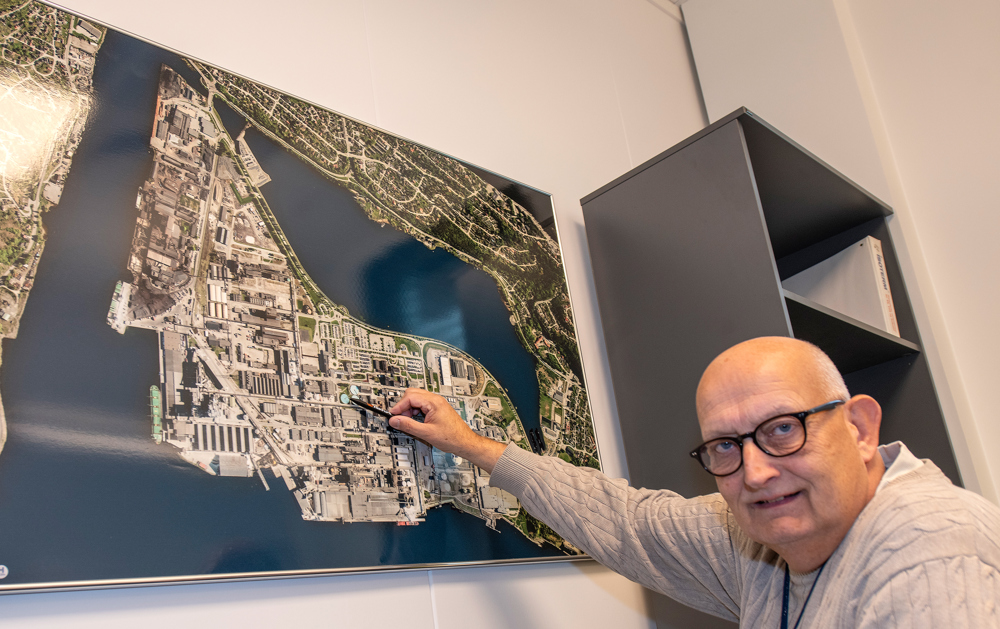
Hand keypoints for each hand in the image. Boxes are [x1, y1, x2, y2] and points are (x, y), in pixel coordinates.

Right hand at [389, 388, 506, 472]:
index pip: (410, 397)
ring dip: (409, 408)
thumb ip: (408, 426)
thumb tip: (395, 420)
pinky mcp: (437, 408)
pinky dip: (415, 411)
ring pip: (416, 399)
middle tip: (400, 419)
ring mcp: (437, 403)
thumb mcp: (426, 433)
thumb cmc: (451, 437)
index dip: (399, 406)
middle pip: (412, 394)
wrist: (464, 442)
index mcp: (433, 402)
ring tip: (409, 422)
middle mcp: (435, 400)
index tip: (393, 415)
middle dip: (404, 406)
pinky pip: (422, 404)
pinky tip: (415, 421)